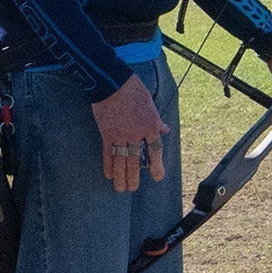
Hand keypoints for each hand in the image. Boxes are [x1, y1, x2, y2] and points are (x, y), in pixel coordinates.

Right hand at [90, 75, 167, 191]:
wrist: (113, 83)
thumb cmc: (134, 90)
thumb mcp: (151, 104)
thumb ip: (157, 120)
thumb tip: (165, 130)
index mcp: (151, 125)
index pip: (155, 150)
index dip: (156, 165)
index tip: (157, 177)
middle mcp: (136, 133)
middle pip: (136, 160)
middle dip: (134, 176)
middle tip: (133, 189)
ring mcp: (120, 134)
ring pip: (121, 160)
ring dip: (121, 176)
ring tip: (121, 188)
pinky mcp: (106, 133)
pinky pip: (107, 153)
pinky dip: (108, 164)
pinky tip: (108, 174)